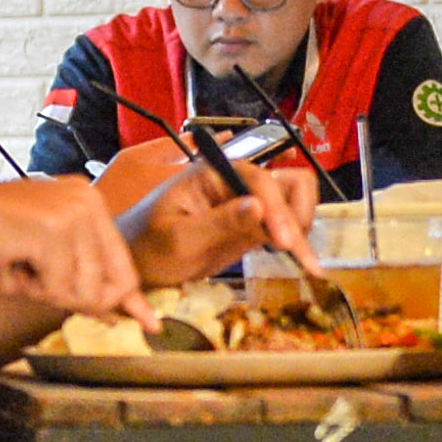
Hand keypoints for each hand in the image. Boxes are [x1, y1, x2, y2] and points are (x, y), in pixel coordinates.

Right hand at [0, 177, 142, 316]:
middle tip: (27, 270)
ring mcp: (74, 212)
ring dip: (46, 291)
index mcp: (84, 201)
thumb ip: (78, 284)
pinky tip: (11, 260)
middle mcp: (87, 200)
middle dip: (71, 296)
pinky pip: (60, 287)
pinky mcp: (55, 228)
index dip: (127, 296)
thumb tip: (113, 312)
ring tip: (15, 261)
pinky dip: (33, 287)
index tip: (147, 321)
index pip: (119, 259)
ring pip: (85, 289)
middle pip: (108, 282)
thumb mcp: (37, 266)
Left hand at [117, 157, 313, 285]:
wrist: (139, 267)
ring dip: (303, 225)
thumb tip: (259, 206)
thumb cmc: (148, 248)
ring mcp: (246, 204)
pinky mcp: (252, 226)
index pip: (257, 178)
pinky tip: (301, 264)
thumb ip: (219, 223)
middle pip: (286, 181)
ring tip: (302, 260)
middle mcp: (234, 182)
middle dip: (298, 214)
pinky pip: (284, 225)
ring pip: (292, 200)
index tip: (285, 242)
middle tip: (297, 252)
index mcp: (212, 173)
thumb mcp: (179, 239)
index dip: (277, 207)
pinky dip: (296, 241)